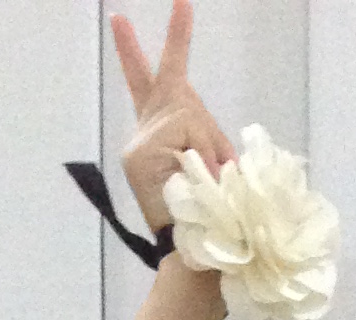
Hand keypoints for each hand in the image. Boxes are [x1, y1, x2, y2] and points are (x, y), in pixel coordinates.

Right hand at [110, 1, 234, 229]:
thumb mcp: (216, 173)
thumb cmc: (209, 219)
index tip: (183, 3)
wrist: (193, 258)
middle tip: (138, 10)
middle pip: (163, 83)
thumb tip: (213, 146)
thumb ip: (212, 144)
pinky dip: (201, 155)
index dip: (177, 40)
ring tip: (208, 182)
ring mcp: (140, 142)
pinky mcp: (141, 153)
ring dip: (210, 147)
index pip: (161, 82)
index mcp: (161, 133)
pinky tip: (196, 180)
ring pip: (190, 116)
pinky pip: (185, 134)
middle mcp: (144, 132)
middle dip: (173, 39)